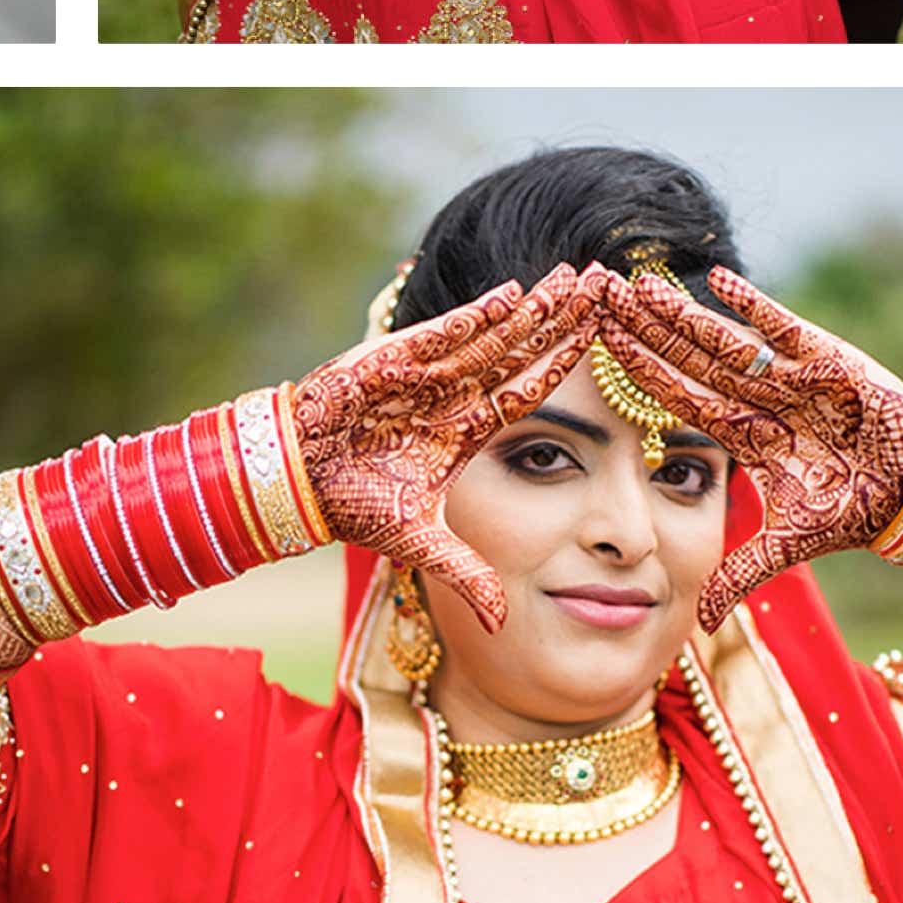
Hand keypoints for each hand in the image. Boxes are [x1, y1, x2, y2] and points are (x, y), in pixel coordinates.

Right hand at [287, 267, 593, 626]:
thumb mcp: (421, 542)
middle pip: (521, 349)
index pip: (529, 390)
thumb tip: (502, 624)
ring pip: (489, 335)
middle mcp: (451, 393)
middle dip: (563, 318)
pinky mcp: (387, 359)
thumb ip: (466, 573)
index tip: (606, 338)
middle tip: (608, 283)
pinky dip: (472, 317)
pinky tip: (511, 295)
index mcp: (465, 429)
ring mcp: (422, 372)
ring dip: (532, 308)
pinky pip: (439, 336)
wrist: (295, 483)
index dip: (566, 363)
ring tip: (574, 278)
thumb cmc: (353, 504)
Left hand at [597, 267, 902, 629]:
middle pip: (687, 359)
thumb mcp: (787, 544)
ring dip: (681, 313)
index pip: (675, 398)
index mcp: (744, 431)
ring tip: (638, 283)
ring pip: (724, 340)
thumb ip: (739, 573)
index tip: (592, 343)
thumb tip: (698, 622)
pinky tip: (718, 277)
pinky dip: (754, 306)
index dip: (635, 372)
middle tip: (596, 292)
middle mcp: (759, 397)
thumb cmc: (855, 510)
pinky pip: (785, 328)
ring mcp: (791, 375)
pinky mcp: (831, 360)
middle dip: (642, 329)